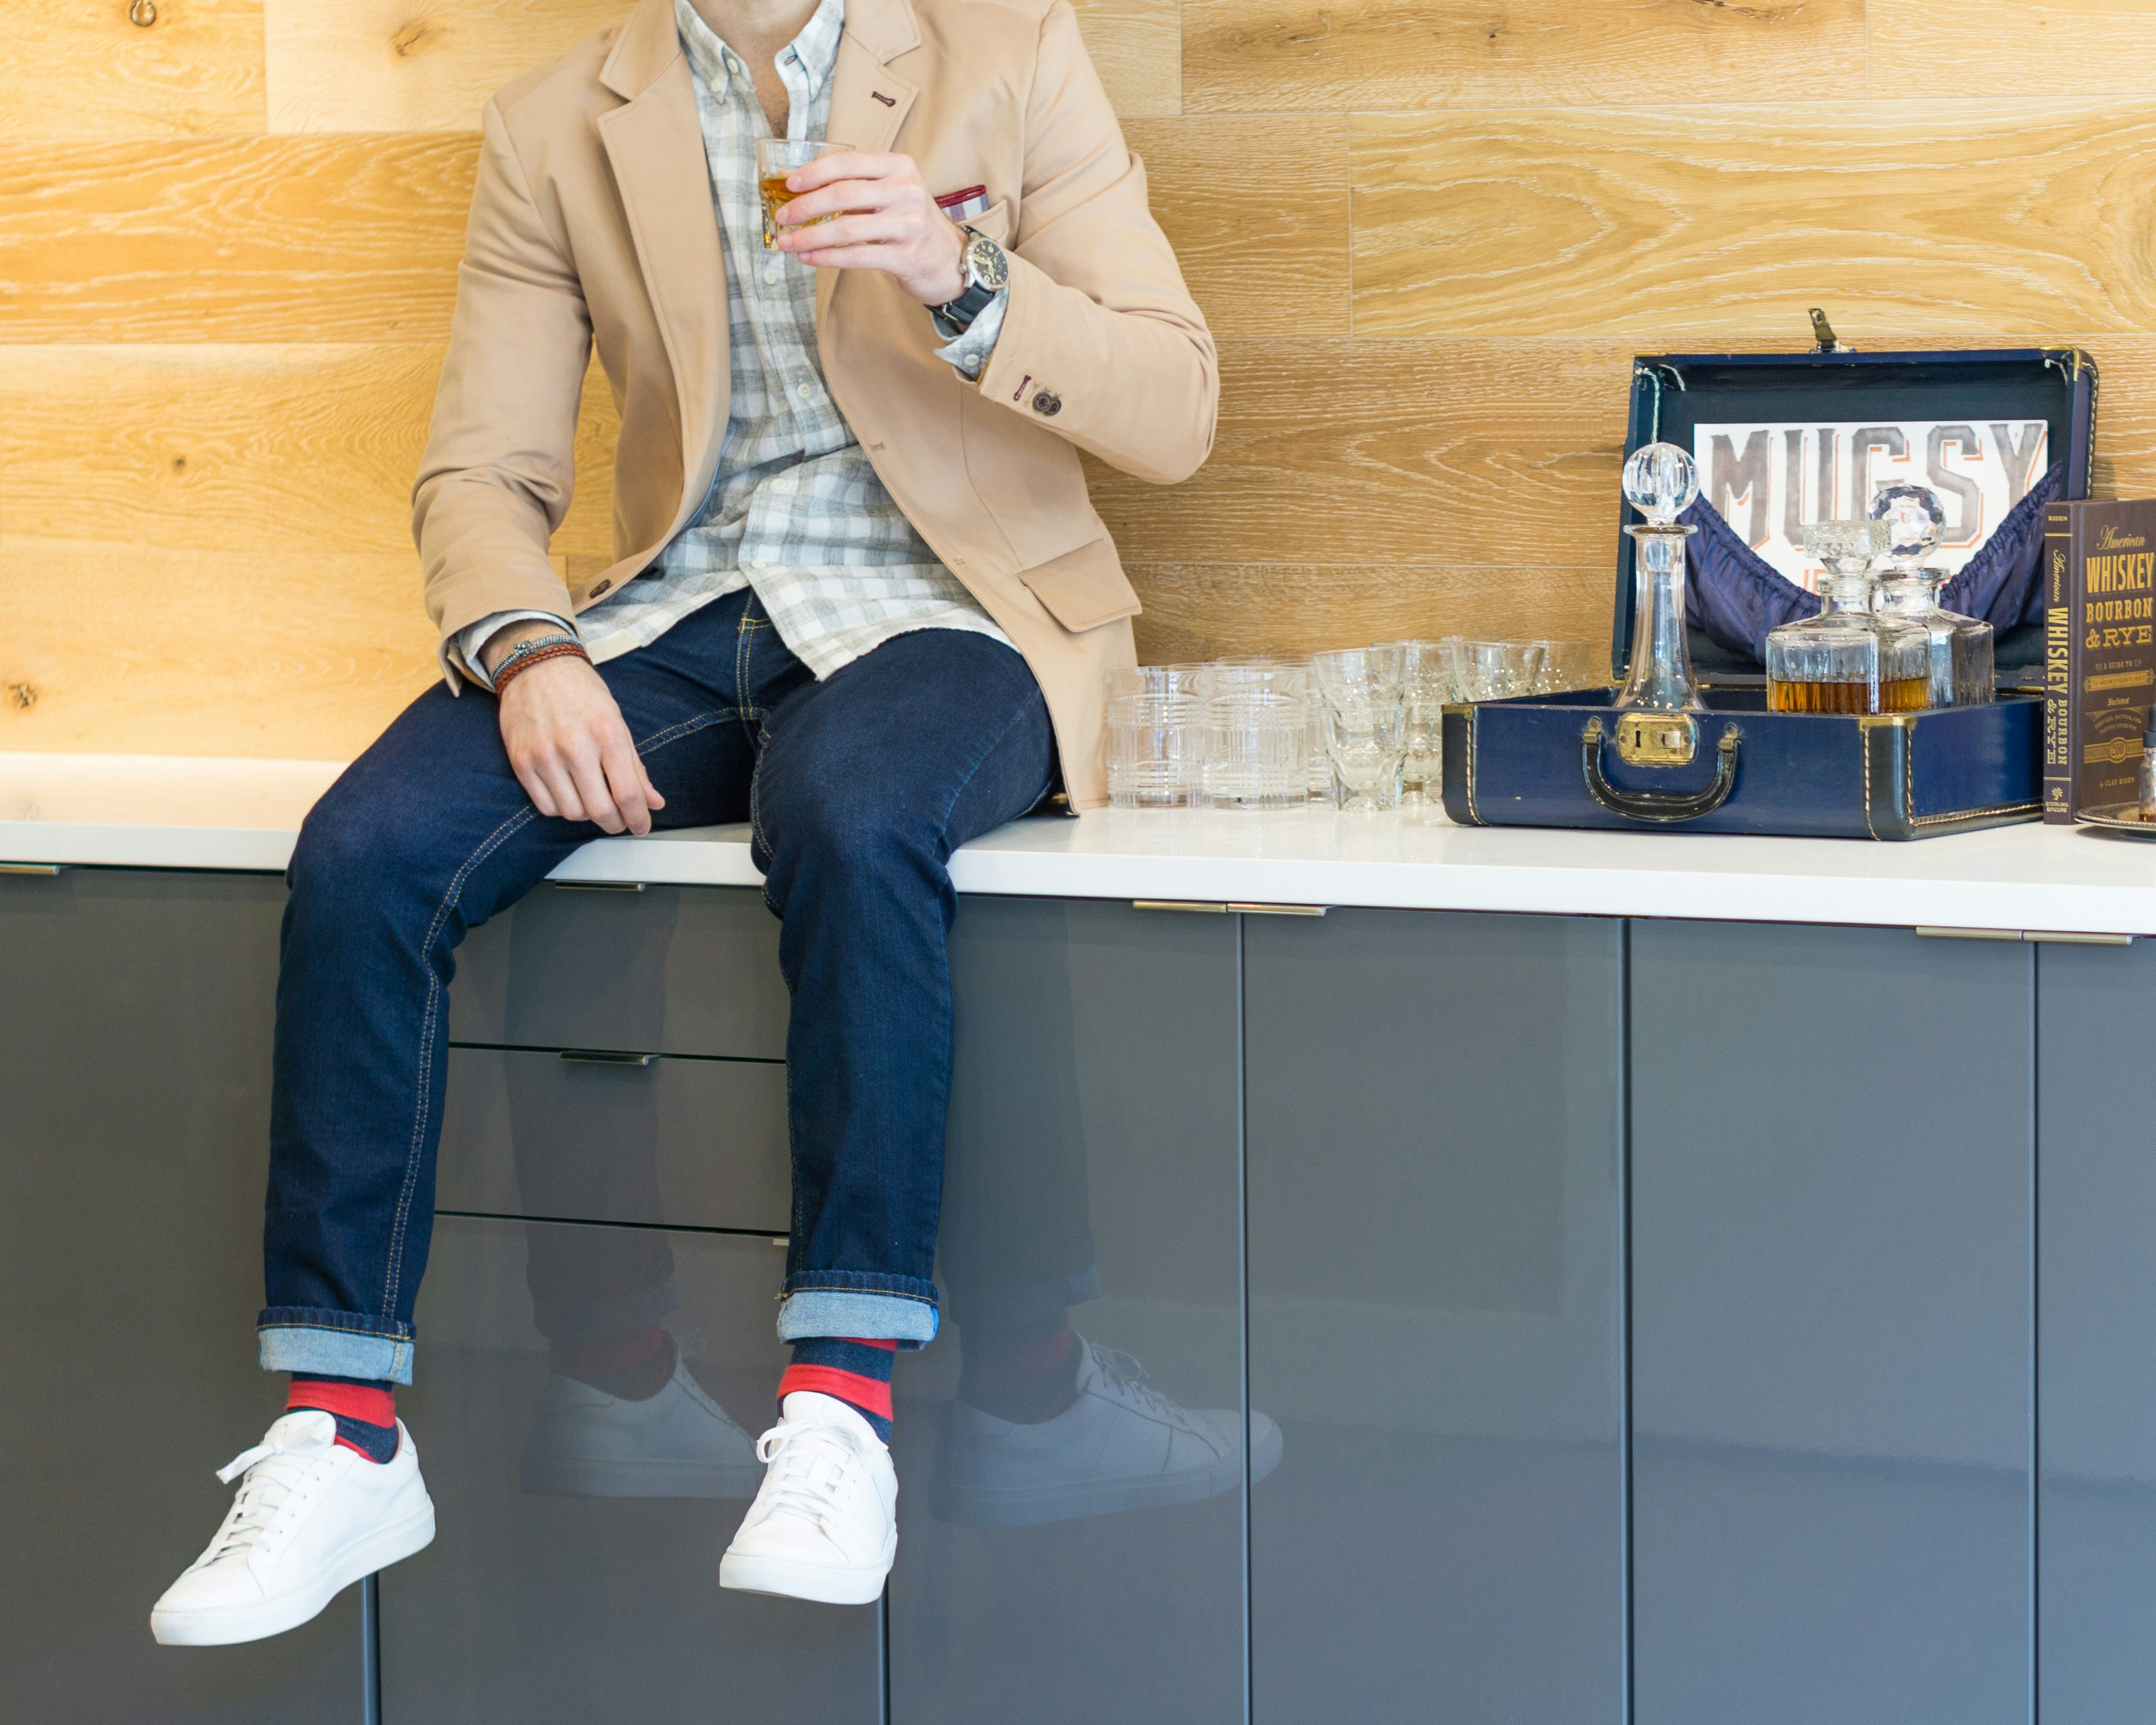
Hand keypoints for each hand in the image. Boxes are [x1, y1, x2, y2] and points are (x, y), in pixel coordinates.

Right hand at [486, 626, 665, 835]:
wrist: (536, 666)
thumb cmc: (581, 692)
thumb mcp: (617, 722)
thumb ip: (635, 766)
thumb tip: (654, 802)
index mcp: (606, 734)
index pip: (628, 794)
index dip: (638, 819)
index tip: (642, 826)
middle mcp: (574, 747)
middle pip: (600, 810)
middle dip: (615, 823)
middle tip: (619, 820)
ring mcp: (544, 756)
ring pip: (572, 812)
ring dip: (587, 814)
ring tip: (593, 798)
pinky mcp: (521, 762)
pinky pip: (545, 806)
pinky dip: (561, 808)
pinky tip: (569, 793)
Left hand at [775, 150, 967, 305]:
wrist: (950, 260)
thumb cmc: (910, 224)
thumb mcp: (889, 194)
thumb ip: (853, 185)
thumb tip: (796, 184)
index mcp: (899, 167)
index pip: (849, 162)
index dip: (815, 172)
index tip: (789, 184)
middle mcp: (907, 191)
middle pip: (844, 193)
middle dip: (806, 206)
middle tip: (783, 217)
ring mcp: (909, 224)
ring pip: (848, 228)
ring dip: (811, 236)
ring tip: (788, 243)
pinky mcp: (907, 256)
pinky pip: (858, 256)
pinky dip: (827, 257)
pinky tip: (809, 258)